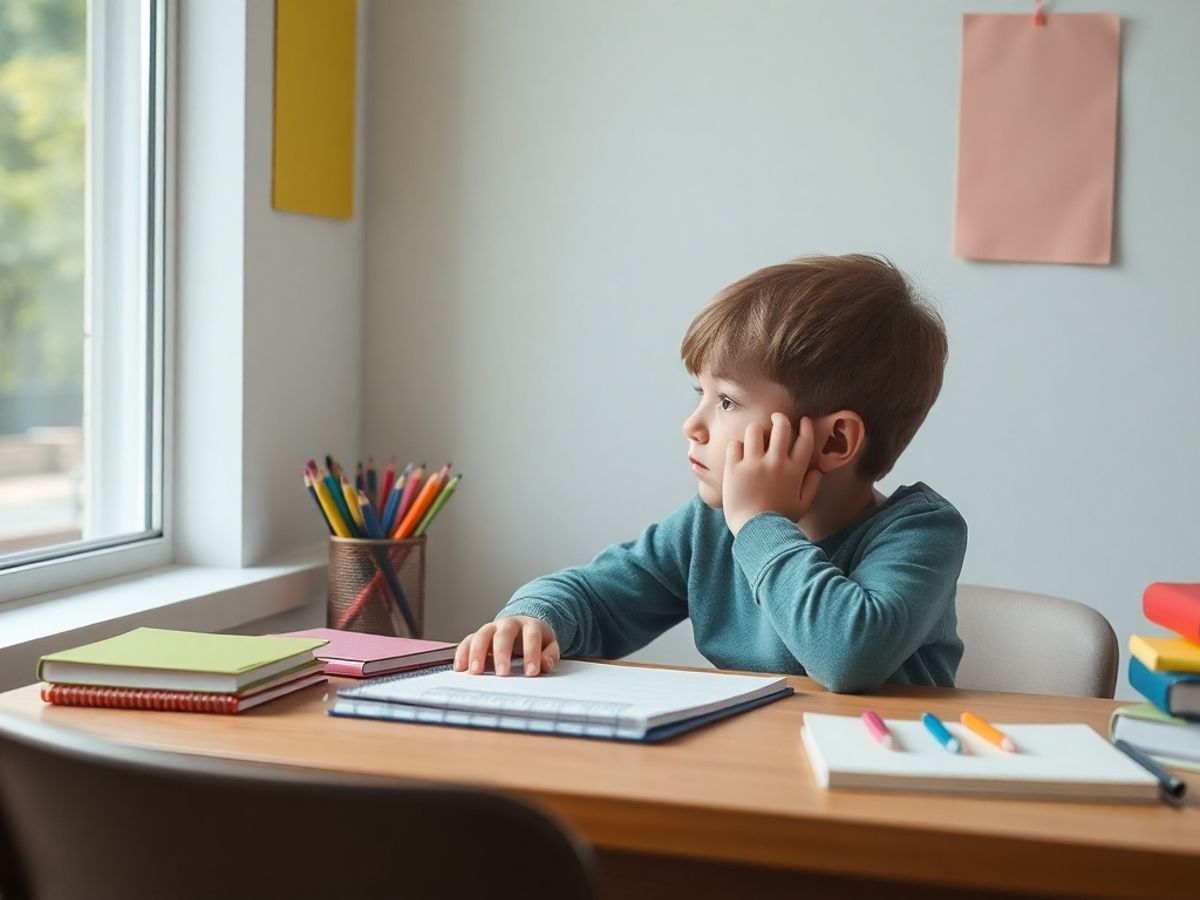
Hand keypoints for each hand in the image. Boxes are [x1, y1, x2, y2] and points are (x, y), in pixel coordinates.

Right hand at [453, 615, 559, 675]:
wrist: (522, 624)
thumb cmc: (535, 638)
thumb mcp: (549, 644)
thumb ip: (550, 654)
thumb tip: (545, 664)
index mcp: (529, 625)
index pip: (531, 637)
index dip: (531, 654)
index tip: (531, 672)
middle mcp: (508, 624)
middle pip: (503, 635)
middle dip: (502, 654)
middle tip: (503, 673)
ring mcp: (491, 628)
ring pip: (481, 635)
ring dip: (477, 653)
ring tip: (476, 671)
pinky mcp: (478, 636)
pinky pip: (467, 641)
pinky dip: (462, 653)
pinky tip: (460, 667)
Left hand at [722, 413, 822, 535]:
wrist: (755, 532)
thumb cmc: (780, 521)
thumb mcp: (802, 506)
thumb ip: (812, 486)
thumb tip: (817, 470)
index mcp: (795, 471)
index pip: (805, 439)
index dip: (805, 426)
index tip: (802, 422)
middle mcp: (776, 462)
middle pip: (781, 426)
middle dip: (780, 418)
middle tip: (776, 419)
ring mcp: (754, 464)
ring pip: (755, 429)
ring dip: (756, 430)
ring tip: (755, 436)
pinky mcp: (734, 468)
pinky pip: (735, 444)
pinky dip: (737, 446)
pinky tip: (739, 452)